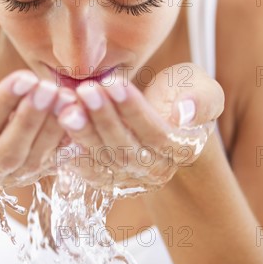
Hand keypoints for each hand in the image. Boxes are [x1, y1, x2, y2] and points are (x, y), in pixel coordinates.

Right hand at [0, 71, 75, 193]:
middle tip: (48, 89)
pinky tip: (77, 117)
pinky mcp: (38, 174)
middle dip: (31, 119)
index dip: (2, 104)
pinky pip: (56, 162)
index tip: (24, 78)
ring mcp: (14, 176)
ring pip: (35, 159)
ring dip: (53, 128)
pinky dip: (69, 142)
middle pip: (10, 151)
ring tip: (65, 97)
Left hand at [56, 63, 224, 192]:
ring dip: (85, 134)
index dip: (134, 111)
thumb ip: (201, 98)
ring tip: (68, 108)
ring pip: (105, 161)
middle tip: (85, 91)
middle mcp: (157, 170)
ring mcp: (131, 178)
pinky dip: (74, 155)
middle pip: (127, 149)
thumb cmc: (181, 95)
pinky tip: (61, 133)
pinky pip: (90, 172)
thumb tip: (183, 114)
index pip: (156, 133)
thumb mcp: (201, 87)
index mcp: (183, 148)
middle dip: (104, 119)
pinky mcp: (110, 179)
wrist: (164, 117)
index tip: (114, 84)